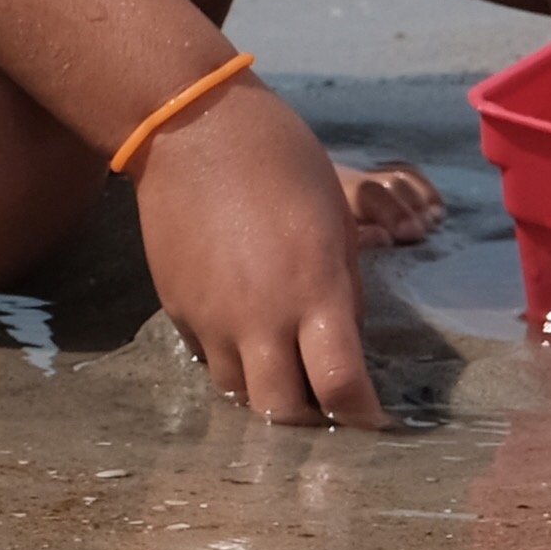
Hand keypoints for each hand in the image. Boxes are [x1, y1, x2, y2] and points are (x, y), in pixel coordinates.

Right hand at [133, 80, 385, 430]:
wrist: (192, 129)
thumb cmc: (283, 163)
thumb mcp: (337, 224)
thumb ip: (342, 293)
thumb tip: (343, 339)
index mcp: (313, 294)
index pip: (341, 389)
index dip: (363, 417)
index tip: (374, 418)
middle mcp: (259, 318)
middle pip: (281, 413)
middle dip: (309, 420)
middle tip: (324, 402)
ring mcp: (210, 317)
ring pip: (238, 392)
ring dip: (265, 391)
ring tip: (282, 369)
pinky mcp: (176, 307)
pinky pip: (206, 356)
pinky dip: (230, 358)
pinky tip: (242, 331)